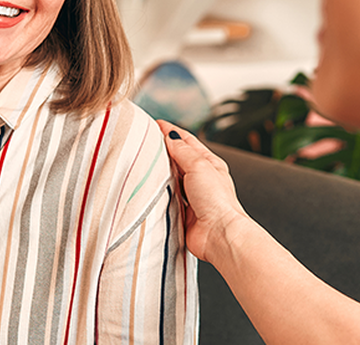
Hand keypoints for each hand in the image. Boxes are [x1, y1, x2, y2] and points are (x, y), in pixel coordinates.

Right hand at [156, 120, 249, 262]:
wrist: (218, 235)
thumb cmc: (217, 201)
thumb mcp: (199, 167)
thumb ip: (182, 151)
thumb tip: (170, 137)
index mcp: (209, 163)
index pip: (187, 141)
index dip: (171, 131)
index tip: (154, 124)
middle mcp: (201, 179)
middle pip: (177, 158)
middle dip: (162, 150)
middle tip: (143, 141)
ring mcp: (191, 196)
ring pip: (170, 178)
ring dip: (158, 171)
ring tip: (141, 162)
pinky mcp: (181, 212)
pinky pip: (165, 197)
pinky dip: (157, 192)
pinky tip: (147, 188)